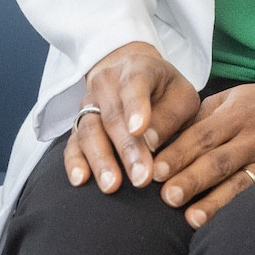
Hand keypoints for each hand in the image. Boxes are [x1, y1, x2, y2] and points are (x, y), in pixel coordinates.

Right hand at [67, 41, 203, 192]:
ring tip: (112, 185)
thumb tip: (151, 142)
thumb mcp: (181, 97)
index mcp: (136, 68)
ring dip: (101, 160)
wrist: (136, 78)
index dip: (136, 107)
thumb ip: (170, 116)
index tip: (139, 130)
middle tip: (141, 177)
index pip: (134, 85)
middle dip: (126, 149)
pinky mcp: (78, 125)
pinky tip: (81, 180)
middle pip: (112, 116)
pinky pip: (72, 144)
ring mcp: (88, 104)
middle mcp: (106, 84)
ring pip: (89, 131)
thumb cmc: (166, 92)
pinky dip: (75, 162)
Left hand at [151, 59, 254, 226]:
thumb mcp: (234, 97)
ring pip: (237, 182)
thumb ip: (202, 116)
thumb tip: (166, 137)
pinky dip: (238, 208)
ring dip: (212, 201)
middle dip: (190, 178)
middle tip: (165, 195)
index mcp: (236, 112)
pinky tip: (221, 222)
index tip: (156, 168)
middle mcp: (252, 135)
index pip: (202, 134)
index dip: (178, 152)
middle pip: (217, 159)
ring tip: (190, 217)